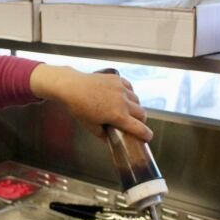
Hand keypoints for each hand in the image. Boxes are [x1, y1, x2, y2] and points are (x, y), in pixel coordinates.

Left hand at [30, 64, 152, 141]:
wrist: (72, 87)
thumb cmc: (79, 108)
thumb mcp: (90, 126)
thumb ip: (103, 135)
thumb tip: (110, 140)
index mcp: (118, 115)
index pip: (139, 128)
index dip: (146, 134)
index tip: (148, 138)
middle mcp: (123, 102)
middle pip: (142, 113)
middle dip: (141, 121)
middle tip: (135, 124)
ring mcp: (121, 89)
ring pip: (137, 100)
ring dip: (135, 107)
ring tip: (128, 110)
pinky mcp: (118, 79)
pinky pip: (130, 88)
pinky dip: (129, 94)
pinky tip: (122, 97)